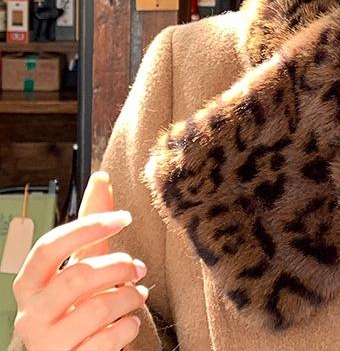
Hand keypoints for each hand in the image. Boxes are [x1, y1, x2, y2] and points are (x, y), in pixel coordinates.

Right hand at [11, 171, 149, 350]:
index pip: (49, 247)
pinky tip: (129, 323)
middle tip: (139, 267)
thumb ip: (92, 225)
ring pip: (98, 307)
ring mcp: (47, 344)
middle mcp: (30, 316)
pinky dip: (128, 327)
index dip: (88, 228)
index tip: (125, 216)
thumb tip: (101, 176)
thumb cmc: (80, 306)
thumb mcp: (85, 263)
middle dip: (119, 266)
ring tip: (138, 294)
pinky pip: (108, 339)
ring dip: (130, 297)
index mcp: (30, 285)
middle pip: (78, 277)